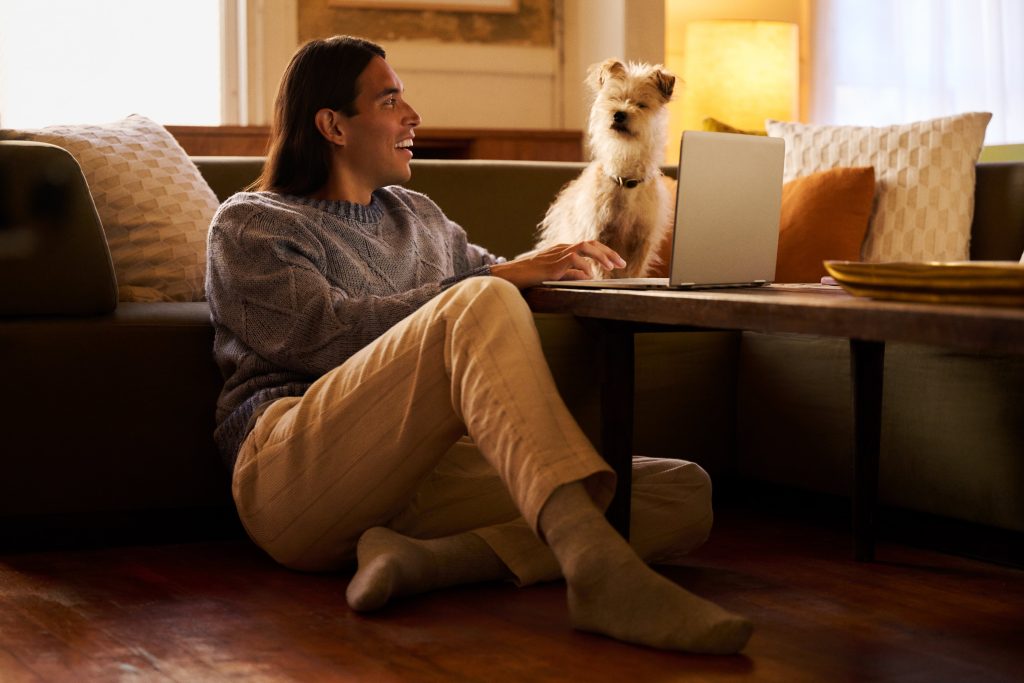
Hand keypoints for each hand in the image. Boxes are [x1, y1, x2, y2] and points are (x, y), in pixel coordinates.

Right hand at [490, 241, 626, 288]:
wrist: (510, 275)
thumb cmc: (529, 277)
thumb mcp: (554, 275)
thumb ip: (570, 274)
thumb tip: (588, 277)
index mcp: (562, 250)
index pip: (588, 246)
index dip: (604, 252)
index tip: (616, 262)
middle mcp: (561, 248)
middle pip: (590, 243)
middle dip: (609, 253)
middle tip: (621, 264)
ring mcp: (557, 254)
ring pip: (585, 248)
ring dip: (601, 257)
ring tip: (611, 268)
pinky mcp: (553, 263)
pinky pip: (574, 261)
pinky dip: (585, 268)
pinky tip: (590, 276)